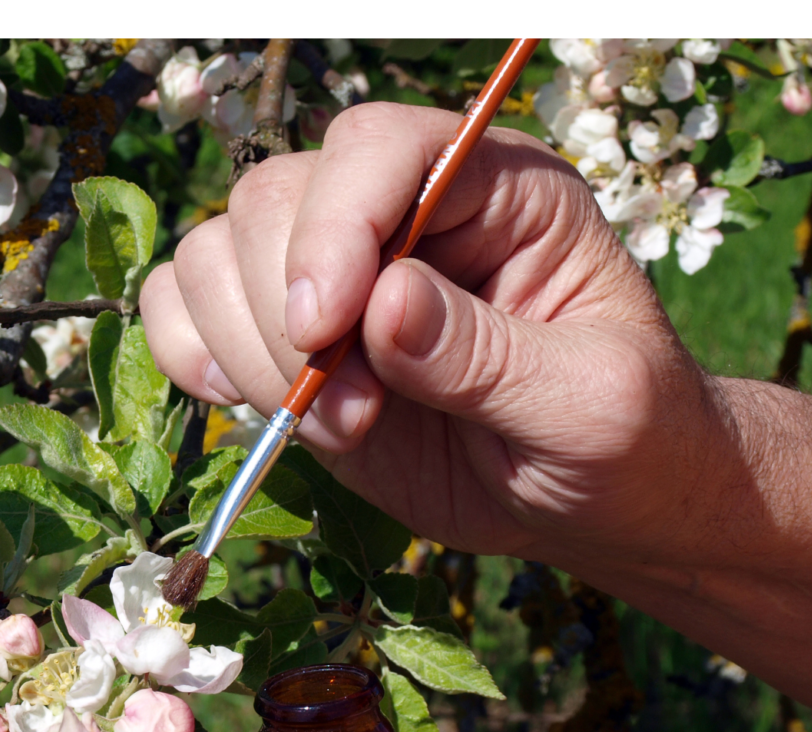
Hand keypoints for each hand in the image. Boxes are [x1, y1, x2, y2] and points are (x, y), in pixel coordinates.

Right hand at [141, 104, 729, 566]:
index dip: (333, 226)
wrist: (593, 503)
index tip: (327, 329)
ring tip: (338, 429)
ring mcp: (335, 279)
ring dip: (248, 352)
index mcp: (495, 189)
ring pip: (214, 255)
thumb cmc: (624, 440)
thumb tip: (382, 309)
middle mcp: (403, 215)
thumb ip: (491, 356)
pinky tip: (257, 411)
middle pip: (272, 200)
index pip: (377, 148)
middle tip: (354, 415)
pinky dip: (196, 358)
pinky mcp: (289, 344)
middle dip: (287, 319)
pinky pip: (187, 312)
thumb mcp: (593, 404)